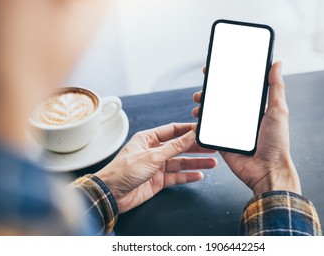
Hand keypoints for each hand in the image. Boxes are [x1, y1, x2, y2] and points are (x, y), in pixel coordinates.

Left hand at [95, 123, 216, 213]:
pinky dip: (187, 176)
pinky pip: (176, 177)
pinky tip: (199, 175)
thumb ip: (173, 147)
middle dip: (195, 147)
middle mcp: (153, 151)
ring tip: (212, 162)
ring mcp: (156, 166)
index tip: (202, 130)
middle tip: (211, 147)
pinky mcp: (158, 181)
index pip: (172, 131)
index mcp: (148, 139)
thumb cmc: (124, 170)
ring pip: (180, 162)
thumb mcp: (152, 156)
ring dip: (195, 163)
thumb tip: (189, 135)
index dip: (188, 130)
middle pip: (179, 147)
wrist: (111, 194)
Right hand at [193, 62, 300, 194]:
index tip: (217, 68)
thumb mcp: (278, 110)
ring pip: (212, 113)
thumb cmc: (276, 142)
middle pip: (222, 99)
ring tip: (199, 100)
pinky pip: (208, 130)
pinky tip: (197, 116)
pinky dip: (200, 122)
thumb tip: (277, 63)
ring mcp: (229, 129)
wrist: (267, 170)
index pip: (238, 88)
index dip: (227, 78)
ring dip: (203, 105)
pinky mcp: (220, 141)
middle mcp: (240, 118)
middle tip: (204, 85)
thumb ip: (276, 87)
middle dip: (210, 90)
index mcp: (253, 109)